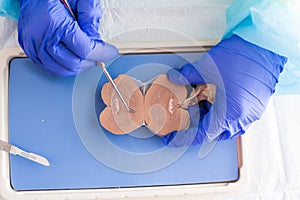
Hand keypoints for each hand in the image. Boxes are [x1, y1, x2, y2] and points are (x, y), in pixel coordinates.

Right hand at [18, 0, 117, 75]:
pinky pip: (50, 67)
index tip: (110, 53)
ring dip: (79, 67)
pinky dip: (65, 67)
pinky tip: (73, 59)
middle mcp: (42, 36)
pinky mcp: (29, 49)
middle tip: (99, 54)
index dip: (101, 54)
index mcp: (55, 23)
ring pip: (62, 69)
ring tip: (87, 57)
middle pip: (73, 63)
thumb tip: (96, 38)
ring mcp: (33, 45)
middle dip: (91, 61)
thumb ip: (90, 15)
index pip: (84, 49)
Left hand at [162, 35, 286, 146]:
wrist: (264, 45)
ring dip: (210, 118)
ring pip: (225, 125)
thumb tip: (174, 78)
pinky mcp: (255, 105)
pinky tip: (214, 100)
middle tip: (185, 117)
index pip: (202, 134)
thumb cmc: (242, 56)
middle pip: (214, 132)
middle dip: (197, 126)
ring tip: (198, 105)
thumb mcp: (207, 68)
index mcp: (230, 114)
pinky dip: (222, 112)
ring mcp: (251, 113)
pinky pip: (236, 117)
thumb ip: (186, 77)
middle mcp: (242, 118)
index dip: (185, 137)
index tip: (174, 138)